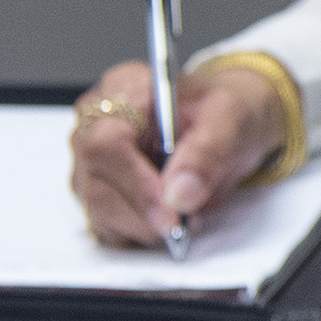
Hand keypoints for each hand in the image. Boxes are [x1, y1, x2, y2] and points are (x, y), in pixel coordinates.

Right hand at [67, 59, 284, 247]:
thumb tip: (182, 194)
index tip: (171, 213)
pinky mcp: (96, 190)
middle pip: (95, 182)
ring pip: (98, 209)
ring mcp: (89, 159)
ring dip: (144, 226)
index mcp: (123, 89)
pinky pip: (106, 224)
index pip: (106, 143)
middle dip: (144, 213)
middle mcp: (94, 123)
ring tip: (184, 218)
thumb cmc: (224, 112)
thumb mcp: (231, 119)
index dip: (135, 183)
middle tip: (185, 224)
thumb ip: (207, 152)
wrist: (227, 124)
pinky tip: (167, 219)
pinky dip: (139, 232)